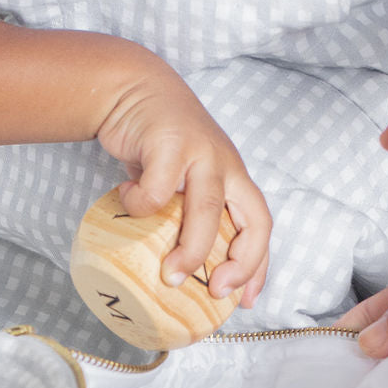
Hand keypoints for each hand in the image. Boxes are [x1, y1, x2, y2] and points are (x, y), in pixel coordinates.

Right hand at [96, 62, 270, 306]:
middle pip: (251, 220)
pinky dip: (138, 204)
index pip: (261, 225)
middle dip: (241, 263)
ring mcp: (201, 152)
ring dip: (192, 249)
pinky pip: (156, 191)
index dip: (259, 266)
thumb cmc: (155, 141)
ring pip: (209, 210)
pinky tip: (126, 198)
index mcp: (234, 177)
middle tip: (216, 291)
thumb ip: (183, 210)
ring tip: (170, 274)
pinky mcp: (170, 142)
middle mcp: (226, 165)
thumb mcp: (180, 177)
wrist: (131, 86)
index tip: (244, 300)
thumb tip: (172, 267)